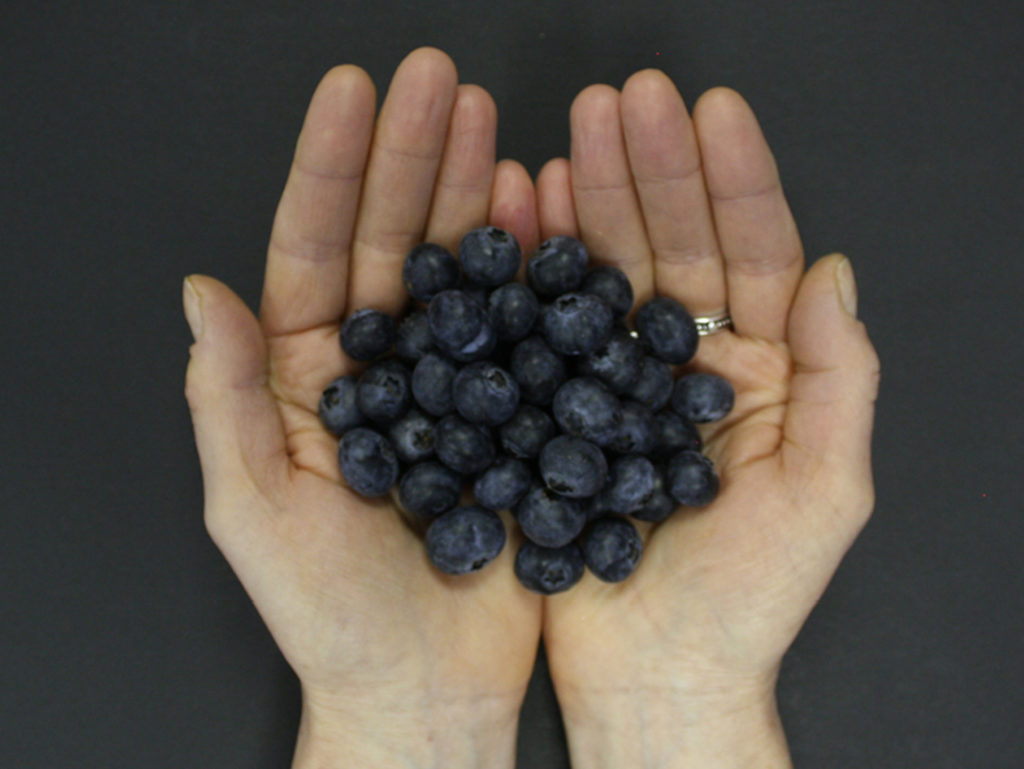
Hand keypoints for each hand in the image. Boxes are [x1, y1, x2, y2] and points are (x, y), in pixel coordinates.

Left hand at [183, 48, 541, 768]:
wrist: (424, 687)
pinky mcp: (511, 411)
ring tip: (490, 123)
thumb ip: (223, 400)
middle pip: (389, 240)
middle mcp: (380, 366)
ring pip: (460, 268)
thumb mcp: (255, 511)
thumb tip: (199, 291)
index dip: (331, 169)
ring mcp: (451, 383)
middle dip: (411, 154)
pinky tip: (541, 207)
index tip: (355, 92)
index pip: (312, 250)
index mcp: (307, 378)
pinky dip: (533, 264)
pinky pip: (523, 326)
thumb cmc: (329, 615)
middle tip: (439, 79)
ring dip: (473, 191)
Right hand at [535, 72, 879, 766]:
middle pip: (674, 248)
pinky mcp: (556, 410)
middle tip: (623, 100)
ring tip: (568, 134)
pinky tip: (522, 211)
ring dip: (589, 201)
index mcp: (761, 374)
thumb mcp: (824, 493)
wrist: (656, 679)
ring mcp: (616, 384)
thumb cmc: (747, 603)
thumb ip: (842, 378)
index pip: (754, 257)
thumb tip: (834, 268)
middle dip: (650, 170)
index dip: (734, 181)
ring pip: (606, 273)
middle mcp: (686, 366)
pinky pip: (546, 328)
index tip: (709, 111)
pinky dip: (535, 267)